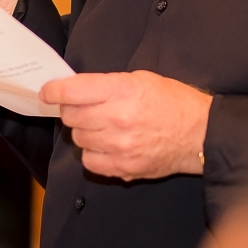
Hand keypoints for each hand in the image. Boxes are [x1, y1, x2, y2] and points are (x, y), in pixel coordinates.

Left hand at [39, 71, 212, 179]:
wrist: (200, 134)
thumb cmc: (172, 102)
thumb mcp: (141, 79)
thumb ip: (106, 85)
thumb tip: (75, 91)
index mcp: (121, 90)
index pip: (72, 91)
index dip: (54, 91)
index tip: (47, 92)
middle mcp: (117, 118)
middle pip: (71, 116)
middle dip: (71, 110)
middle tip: (83, 108)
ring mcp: (119, 145)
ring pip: (79, 138)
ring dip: (84, 131)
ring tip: (102, 127)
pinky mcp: (124, 167)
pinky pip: (90, 161)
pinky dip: (93, 153)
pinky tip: (106, 146)